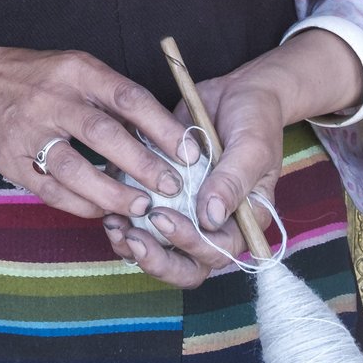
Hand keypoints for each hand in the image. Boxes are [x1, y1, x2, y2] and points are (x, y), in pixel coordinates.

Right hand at [0, 38, 196, 221]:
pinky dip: (82, 205)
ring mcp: (28, 131)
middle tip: (172, 186)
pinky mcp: (11, 161)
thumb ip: (114, 97)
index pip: (127, 97)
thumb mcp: (78, 70)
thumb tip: (167, 137)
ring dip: (112, 192)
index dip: (161, 126)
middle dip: (142, 164)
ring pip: (74, 168)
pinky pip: (51, 190)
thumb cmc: (42, 79)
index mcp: (76, 71)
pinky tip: (105, 210)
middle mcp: (51, 98)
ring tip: (141, 206)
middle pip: (102, 133)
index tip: (188, 152)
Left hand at [104, 31, 361, 288]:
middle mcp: (216, 228)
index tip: (162, 216)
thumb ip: (233, 180)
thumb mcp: (251, 145)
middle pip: (187, 267)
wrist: (238, 94)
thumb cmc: (253, 120)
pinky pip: (144, 230)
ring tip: (114, 225)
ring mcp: (189, 217)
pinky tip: (109, 214)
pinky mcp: (166, 202)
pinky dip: (126, 227)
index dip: (188, 243)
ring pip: (162, 255)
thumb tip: (210, 218)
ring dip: (135, 249)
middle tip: (132, 237)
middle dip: (157, 259)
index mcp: (244, 222)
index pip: (217, 252)